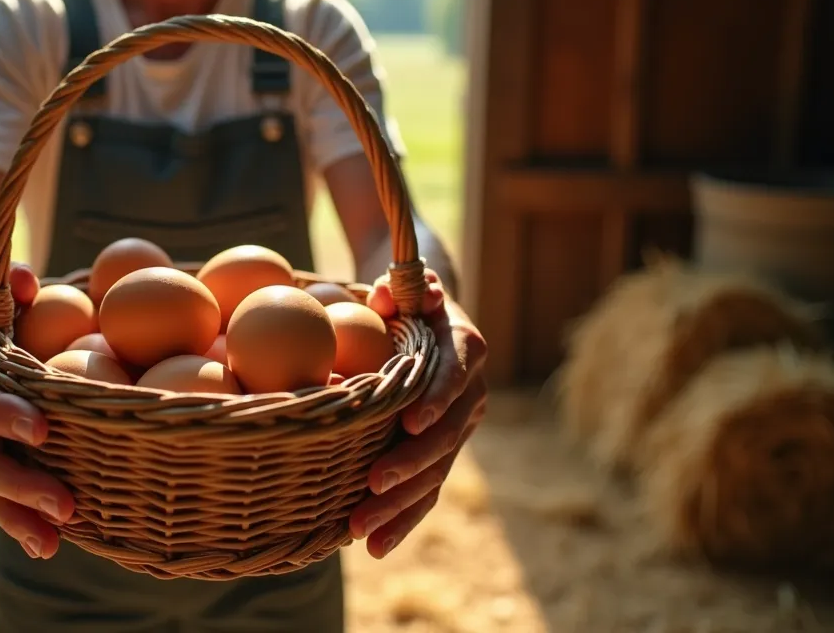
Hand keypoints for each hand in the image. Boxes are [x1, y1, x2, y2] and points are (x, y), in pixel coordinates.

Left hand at [349, 268, 488, 557]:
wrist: (425, 319)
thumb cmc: (404, 298)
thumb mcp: (403, 286)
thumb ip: (400, 288)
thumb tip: (386, 295)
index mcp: (465, 349)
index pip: (455, 376)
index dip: (436, 400)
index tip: (411, 423)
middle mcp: (470, 395)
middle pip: (445, 437)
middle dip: (410, 465)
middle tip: (374, 485)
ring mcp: (457, 430)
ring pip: (435, 474)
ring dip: (400, 506)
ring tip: (363, 531)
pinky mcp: (440, 455)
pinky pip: (426, 492)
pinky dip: (402, 520)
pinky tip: (375, 546)